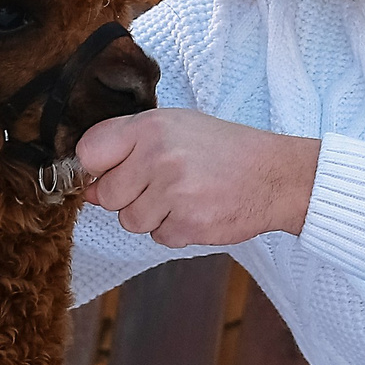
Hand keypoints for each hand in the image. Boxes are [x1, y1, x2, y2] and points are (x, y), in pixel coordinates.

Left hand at [76, 109, 320, 247]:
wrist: (274, 175)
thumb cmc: (224, 149)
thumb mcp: (177, 126)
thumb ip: (130, 145)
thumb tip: (89, 184)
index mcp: (151, 127)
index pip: (89, 151)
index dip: (96, 168)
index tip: (111, 172)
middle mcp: (158, 157)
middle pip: (107, 195)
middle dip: (128, 197)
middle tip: (160, 185)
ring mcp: (173, 193)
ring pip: (131, 221)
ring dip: (152, 216)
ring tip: (183, 197)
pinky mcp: (187, 224)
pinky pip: (158, 238)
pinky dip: (174, 230)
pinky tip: (197, 210)